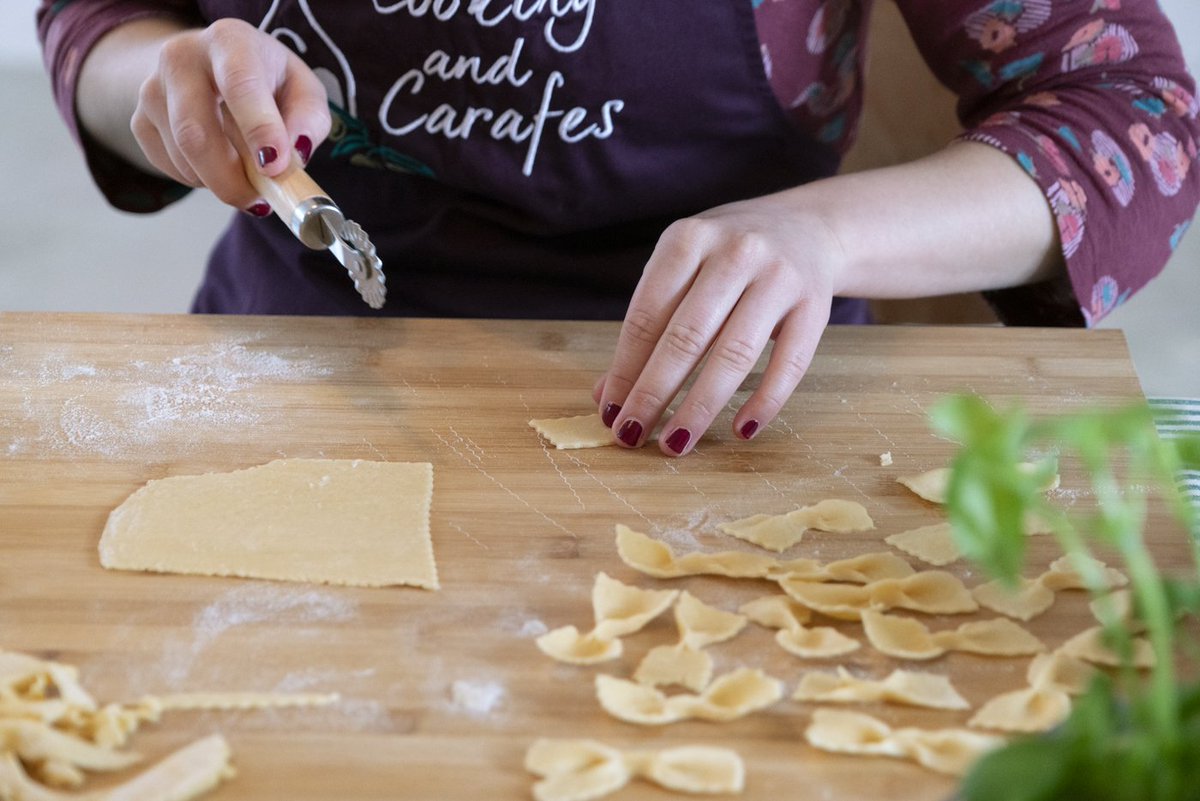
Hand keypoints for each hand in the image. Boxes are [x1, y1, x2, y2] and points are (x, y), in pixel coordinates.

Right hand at [131, 18, 329, 210]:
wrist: (212, 67)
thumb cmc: (266, 80)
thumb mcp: (303, 89)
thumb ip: (308, 119)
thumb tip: (292, 155)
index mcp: (229, 42)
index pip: (239, 84)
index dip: (258, 128)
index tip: (274, 166)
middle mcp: (181, 58)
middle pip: (196, 131)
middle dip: (231, 179)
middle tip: (260, 200)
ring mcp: (153, 90)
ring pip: (183, 157)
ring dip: (221, 182)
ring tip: (247, 176)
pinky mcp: (140, 121)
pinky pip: (171, 168)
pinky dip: (202, 180)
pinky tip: (220, 165)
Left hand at [594, 192, 845, 455]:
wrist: (808, 226)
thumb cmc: (727, 258)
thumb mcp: (682, 270)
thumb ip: (649, 325)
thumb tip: (607, 396)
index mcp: (688, 239)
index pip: (647, 316)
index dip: (625, 369)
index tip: (610, 412)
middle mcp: (734, 253)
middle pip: (686, 337)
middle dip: (653, 393)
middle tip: (631, 434)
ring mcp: (778, 277)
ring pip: (734, 354)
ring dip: (699, 406)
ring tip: (675, 443)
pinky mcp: (815, 304)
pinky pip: (789, 363)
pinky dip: (765, 401)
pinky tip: (741, 430)